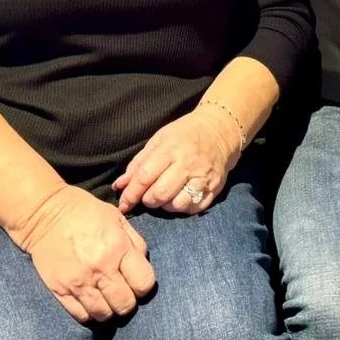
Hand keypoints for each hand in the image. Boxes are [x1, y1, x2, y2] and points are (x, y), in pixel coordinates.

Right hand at [14, 186, 155, 322]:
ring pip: (104, 315)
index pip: (144, 284)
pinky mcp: (60, 290)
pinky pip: (82, 316)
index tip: (137, 282)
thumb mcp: (115, 218)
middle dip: (128, 301)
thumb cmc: (83, 212)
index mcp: (117, 247)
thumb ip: (134, 242)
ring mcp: (79, 282)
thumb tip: (143, 264)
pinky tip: (89, 300)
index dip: (144, 286)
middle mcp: (100, 268)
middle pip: (125, 305)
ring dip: (108, 309)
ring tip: (105, 297)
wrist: (42, 214)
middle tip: (121, 292)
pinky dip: (89, 312)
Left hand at [113, 107, 239, 213]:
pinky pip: (194, 208)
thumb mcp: (159, 140)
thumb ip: (138, 163)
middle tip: (146, 197)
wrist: (220, 130)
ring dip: (165, 206)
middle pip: (160, 194)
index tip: (124, 204)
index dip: (131, 193)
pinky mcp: (214, 188)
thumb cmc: (184, 134)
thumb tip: (119, 186)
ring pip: (177, 205)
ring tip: (164, 197)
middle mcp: (187, 165)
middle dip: (147, 201)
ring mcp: (203, 178)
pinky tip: (178, 199)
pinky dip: (182, 209)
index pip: (145, 176)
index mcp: (170, 149)